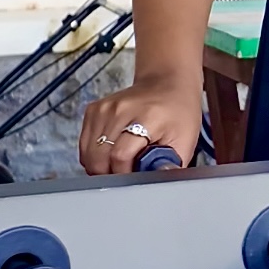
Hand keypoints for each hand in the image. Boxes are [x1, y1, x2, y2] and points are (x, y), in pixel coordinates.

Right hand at [79, 79, 201, 173]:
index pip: (120, 155)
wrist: (167, 84)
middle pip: (100, 157)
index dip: (125, 174)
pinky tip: (111, 152)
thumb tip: (156, 183)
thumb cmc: (178, 113)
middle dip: (111, 173)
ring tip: (121, 163)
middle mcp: (121, 110)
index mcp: (146, 117)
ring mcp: (104, 108)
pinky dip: (95, 155)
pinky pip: (85, 144)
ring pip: (88, 153)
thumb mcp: (184, 141)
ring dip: (101, 166)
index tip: (135, 178)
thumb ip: (170, 165)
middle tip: (128, 173)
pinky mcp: (94, 109)